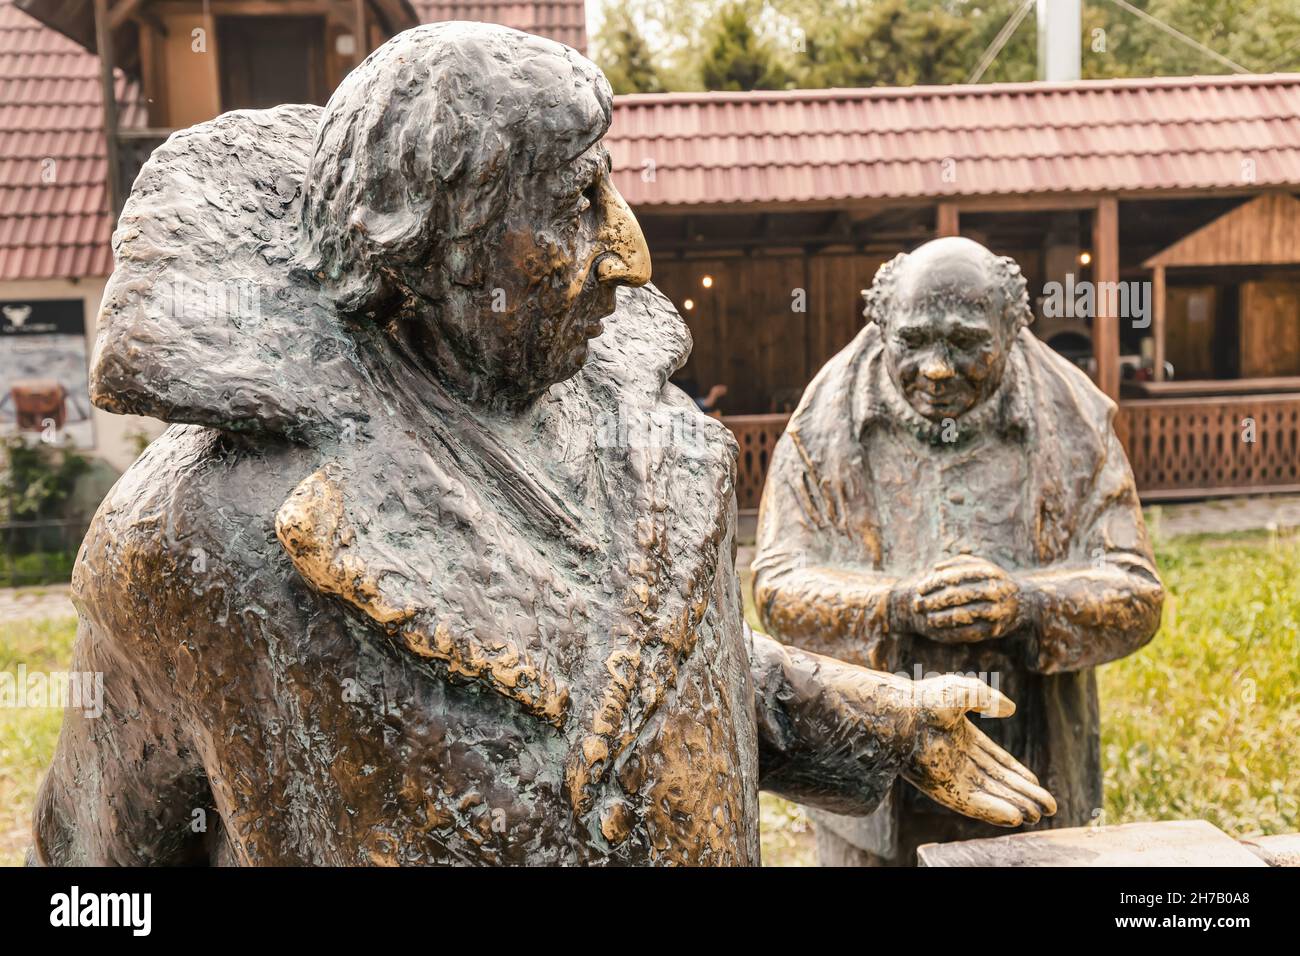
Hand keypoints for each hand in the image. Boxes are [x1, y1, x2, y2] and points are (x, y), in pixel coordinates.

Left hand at [896, 555, 1021, 642]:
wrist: (1022, 603)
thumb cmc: (992, 581)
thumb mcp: (979, 566)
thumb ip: (957, 564)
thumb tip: (935, 568)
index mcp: (989, 571)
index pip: (956, 576)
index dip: (935, 583)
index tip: (919, 589)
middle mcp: (995, 590)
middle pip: (958, 595)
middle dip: (934, 601)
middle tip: (918, 605)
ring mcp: (997, 610)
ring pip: (963, 615)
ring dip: (942, 618)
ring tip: (927, 619)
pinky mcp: (996, 628)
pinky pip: (971, 631)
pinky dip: (953, 631)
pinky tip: (939, 631)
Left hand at [902, 675, 1056, 826]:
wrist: (901, 713)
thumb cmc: (926, 698)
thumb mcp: (964, 692)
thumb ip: (987, 698)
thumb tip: (1011, 709)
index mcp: (962, 737)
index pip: (996, 761)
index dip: (1018, 774)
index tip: (1037, 785)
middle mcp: (957, 758)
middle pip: (997, 782)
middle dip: (1022, 794)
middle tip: (1049, 808)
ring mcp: (949, 773)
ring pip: (988, 795)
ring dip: (1013, 806)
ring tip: (1037, 816)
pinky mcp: (941, 787)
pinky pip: (971, 804)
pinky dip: (992, 811)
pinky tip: (1014, 817)